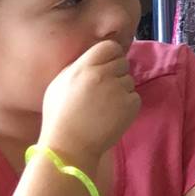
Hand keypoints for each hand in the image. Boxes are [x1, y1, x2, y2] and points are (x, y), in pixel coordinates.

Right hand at [38, 39, 139, 171]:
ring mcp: (118, 90)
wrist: (68, 148)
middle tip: (103, 91)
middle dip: (115, 73)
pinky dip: (127, 105)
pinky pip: (134, 97)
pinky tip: (112, 116)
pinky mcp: (131, 105)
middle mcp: (103, 75)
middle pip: (122, 62)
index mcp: (83, 68)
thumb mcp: (60, 84)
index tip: (105, 67)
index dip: (110, 56)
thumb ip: (79, 67)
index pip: (110, 47)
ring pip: (129, 80)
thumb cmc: (60, 117)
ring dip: (121, 90)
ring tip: (104, 107)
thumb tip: (96, 58)